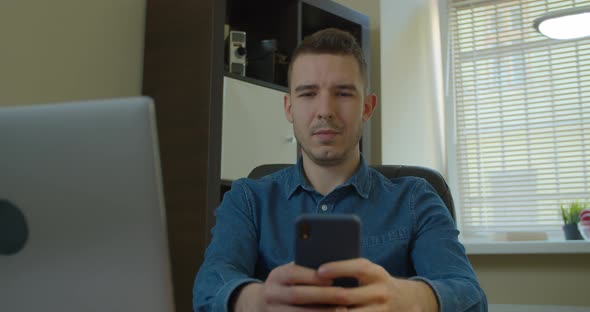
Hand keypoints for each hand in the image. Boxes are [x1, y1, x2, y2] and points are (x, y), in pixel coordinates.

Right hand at [232, 262, 346, 311]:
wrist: (262, 304)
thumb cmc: (288, 286)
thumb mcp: (291, 275)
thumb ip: (307, 271)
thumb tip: (334, 265)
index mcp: (276, 276)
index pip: (293, 273)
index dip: (313, 276)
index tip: (334, 278)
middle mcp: (271, 294)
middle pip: (297, 295)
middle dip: (322, 295)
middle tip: (344, 295)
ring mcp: (272, 311)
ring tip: (343, 310)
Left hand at [316, 258, 438, 311]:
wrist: (404, 301)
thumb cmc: (372, 283)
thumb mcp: (366, 273)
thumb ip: (347, 270)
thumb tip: (316, 268)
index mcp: (375, 272)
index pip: (357, 267)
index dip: (338, 268)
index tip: (319, 270)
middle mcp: (381, 291)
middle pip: (348, 295)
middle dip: (325, 295)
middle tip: (305, 295)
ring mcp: (381, 310)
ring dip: (328, 311)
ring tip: (309, 308)